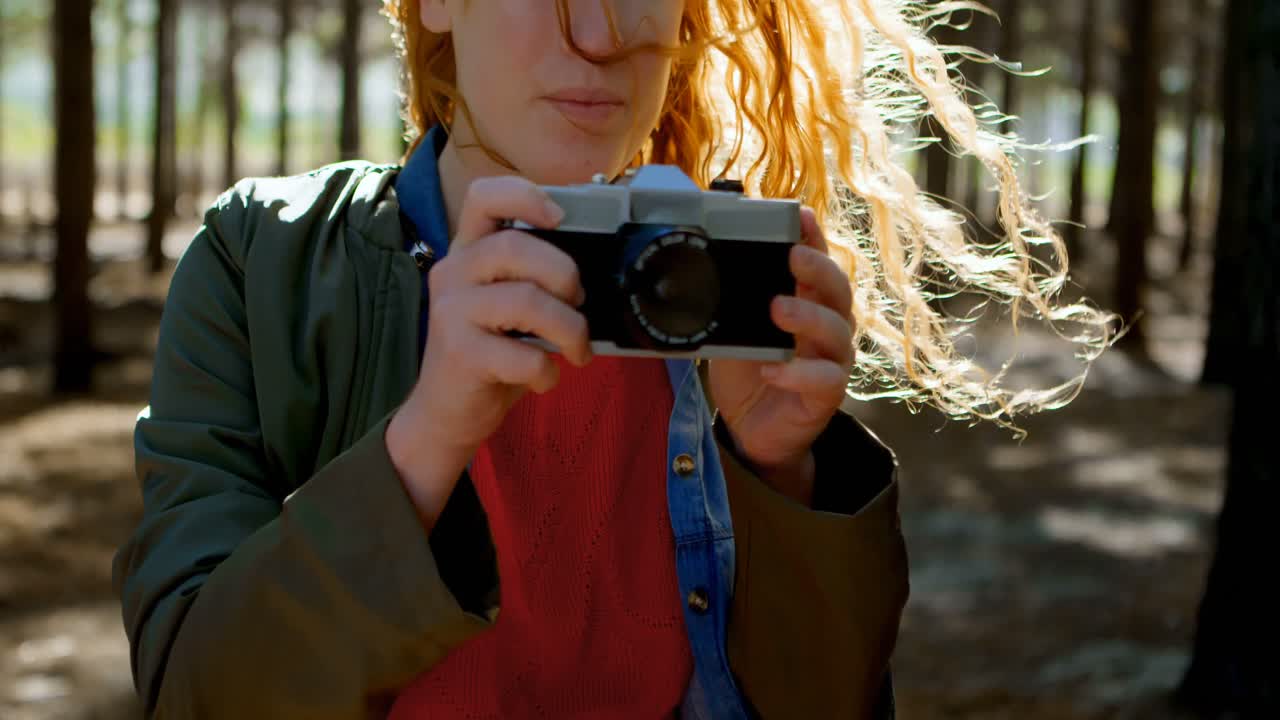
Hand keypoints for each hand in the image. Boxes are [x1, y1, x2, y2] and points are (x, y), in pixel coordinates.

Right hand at [385, 176, 591, 528]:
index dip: (524, 195)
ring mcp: (452, 312)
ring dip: (569, 328)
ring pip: (527, 301)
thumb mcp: (509, 306)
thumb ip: (534, 277)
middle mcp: (452, 272)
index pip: (483, 196)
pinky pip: (524, 356)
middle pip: (516, 248)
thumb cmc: (491, 353)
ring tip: (577, 349)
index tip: (560, 216)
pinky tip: (545, 378)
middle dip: (565, 275)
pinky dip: (548, 372)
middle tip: (579, 303)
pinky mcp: (460, 354)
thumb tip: (598, 267)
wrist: (446, 413)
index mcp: (468, 252)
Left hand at [706, 207, 854, 500]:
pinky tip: (772, 369)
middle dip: (817, 268)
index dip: (814, 237)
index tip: (800, 216)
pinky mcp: (827, 394)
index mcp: (808, 302)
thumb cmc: (748, 372)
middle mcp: (828, 326)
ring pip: (837, 331)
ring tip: (778, 309)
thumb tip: (710, 267)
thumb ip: (734, 302)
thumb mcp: (735, 330)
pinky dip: (798, 372)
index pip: (818, 262)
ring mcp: (832, 359)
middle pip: (838, 290)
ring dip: (808, 316)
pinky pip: (824, 379)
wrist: (752, 428)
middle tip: (792, 257)